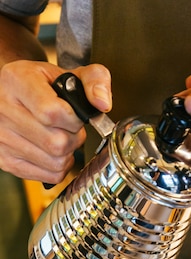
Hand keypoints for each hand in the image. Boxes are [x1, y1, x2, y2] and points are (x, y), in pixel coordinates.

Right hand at [0, 60, 111, 183]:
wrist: (15, 94)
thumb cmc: (43, 85)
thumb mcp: (68, 74)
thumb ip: (94, 80)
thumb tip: (103, 104)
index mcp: (17, 82)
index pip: (52, 113)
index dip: (73, 120)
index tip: (75, 116)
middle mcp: (4, 110)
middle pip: (57, 143)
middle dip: (74, 138)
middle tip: (69, 128)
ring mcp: (2, 138)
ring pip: (56, 162)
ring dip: (68, 154)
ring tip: (61, 137)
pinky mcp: (7, 161)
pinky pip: (50, 175)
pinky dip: (60, 167)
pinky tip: (54, 152)